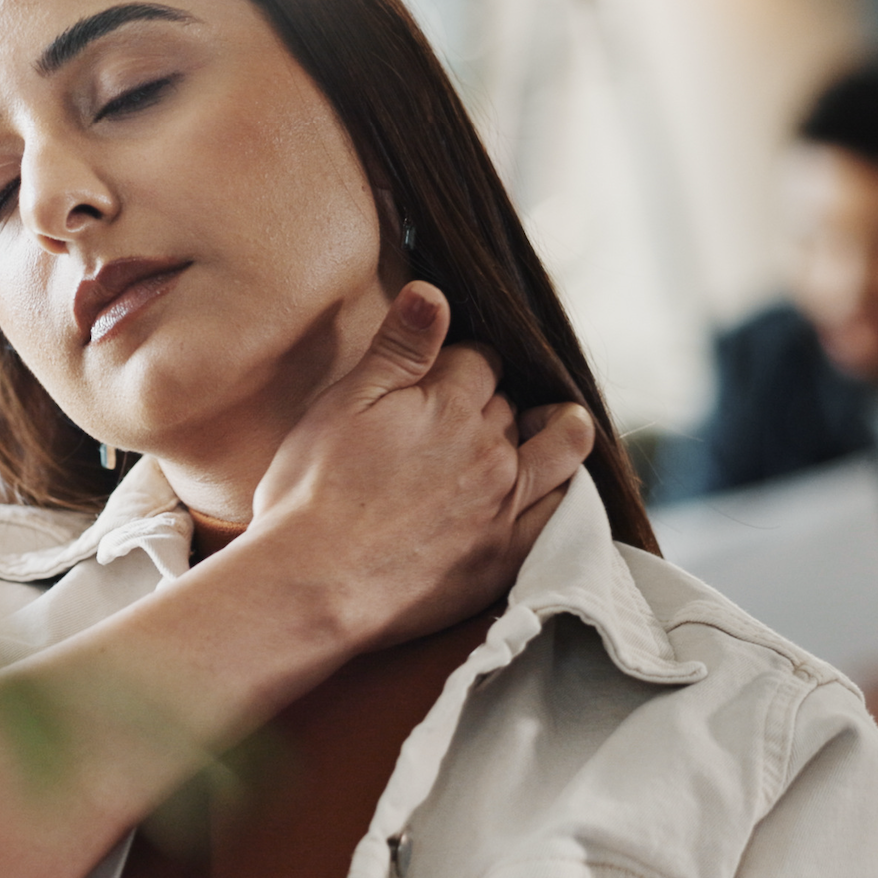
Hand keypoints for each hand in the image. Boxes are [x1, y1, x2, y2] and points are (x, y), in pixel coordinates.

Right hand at [246, 281, 594, 650]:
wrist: (311, 585)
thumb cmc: (311, 493)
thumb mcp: (342, 404)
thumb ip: (396, 348)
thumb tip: (433, 292)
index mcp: (449, 404)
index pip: (479, 358)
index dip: (461, 359)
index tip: (445, 371)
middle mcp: (489, 449)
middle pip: (513, 403)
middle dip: (497, 398)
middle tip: (471, 409)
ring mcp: (504, 505)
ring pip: (560, 449)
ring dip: (559, 429)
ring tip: (553, 425)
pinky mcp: (505, 556)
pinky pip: (561, 514)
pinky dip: (565, 491)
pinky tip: (555, 489)